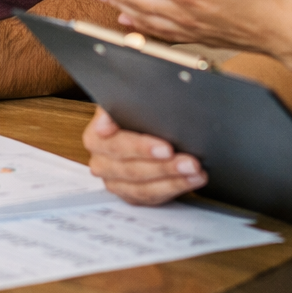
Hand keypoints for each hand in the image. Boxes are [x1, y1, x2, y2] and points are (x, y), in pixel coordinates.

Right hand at [83, 107, 207, 203]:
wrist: (145, 120)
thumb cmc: (140, 108)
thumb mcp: (131, 95)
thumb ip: (122, 102)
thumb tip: (110, 119)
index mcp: (96, 135)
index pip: (115, 144)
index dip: (141, 147)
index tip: (166, 148)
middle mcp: (101, 160)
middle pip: (130, 169)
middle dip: (164, 166)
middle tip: (190, 161)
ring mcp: (115, 180)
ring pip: (143, 187)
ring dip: (173, 180)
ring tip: (196, 170)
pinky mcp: (130, 193)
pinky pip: (151, 197)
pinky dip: (175, 188)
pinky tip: (192, 179)